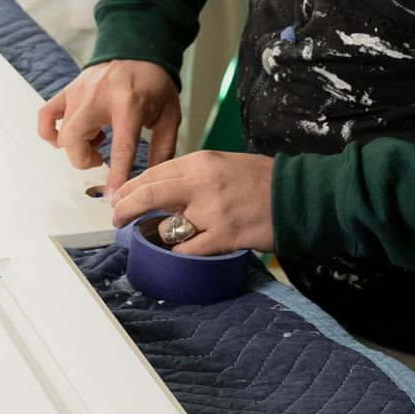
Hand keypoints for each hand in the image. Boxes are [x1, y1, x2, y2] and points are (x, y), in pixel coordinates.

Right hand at [37, 60, 180, 196]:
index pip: (121, 147)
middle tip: (100, 159)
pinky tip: (68, 137)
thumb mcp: (169, 115)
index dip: (116, 175)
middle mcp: (99, 97)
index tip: (113, 196)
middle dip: (84, 160)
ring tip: (94, 140)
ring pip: (61, 133)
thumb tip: (153, 179)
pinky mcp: (68, 91)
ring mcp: (80, 92)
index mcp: (130, 104)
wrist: (138, 50)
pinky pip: (46, 116)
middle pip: (75, 140)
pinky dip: (50, 133)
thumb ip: (164, 149)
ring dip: (75, 147)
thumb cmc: (154, 84)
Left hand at [111, 151, 275, 255]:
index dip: (130, 189)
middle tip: (116, 219)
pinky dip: (182, 251)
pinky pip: (187, 249)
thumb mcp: (223, 164)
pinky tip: (189, 248)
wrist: (298, 194)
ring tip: (174, 234)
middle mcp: (202, 183)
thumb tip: (159, 190)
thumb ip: (192, 175)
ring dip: (164, 234)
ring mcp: (212, 211)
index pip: (153, 173)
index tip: (118, 198)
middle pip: (149, 195)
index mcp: (201, 162)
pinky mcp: (223, 235)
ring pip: (166, 227)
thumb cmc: (262, 180)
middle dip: (125, 209)